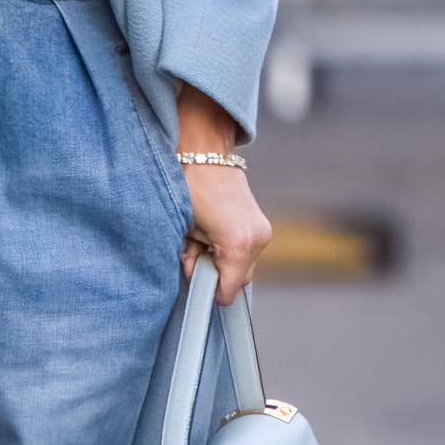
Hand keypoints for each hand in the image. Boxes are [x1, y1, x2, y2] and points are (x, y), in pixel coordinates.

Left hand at [173, 83, 269, 305]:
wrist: (202, 152)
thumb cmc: (185, 189)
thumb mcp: (183, 231)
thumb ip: (192, 261)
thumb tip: (196, 277)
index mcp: (237, 244)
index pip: (228, 290)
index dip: (210, 292)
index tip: (197, 288)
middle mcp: (256, 239)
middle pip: (238, 279)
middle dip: (214, 273)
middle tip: (192, 254)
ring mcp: (262, 231)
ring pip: (242, 265)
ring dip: (220, 259)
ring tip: (199, 236)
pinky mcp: (261, 224)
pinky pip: (246, 249)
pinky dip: (227, 247)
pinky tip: (210, 230)